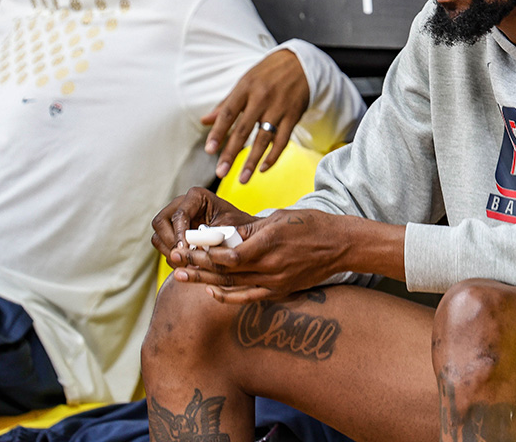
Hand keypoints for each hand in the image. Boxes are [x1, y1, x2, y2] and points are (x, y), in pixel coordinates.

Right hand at [151, 187, 256, 260]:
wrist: (242, 233)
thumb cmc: (239, 226)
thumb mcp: (231, 227)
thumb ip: (214, 235)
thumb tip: (196, 248)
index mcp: (197, 196)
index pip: (179, 215)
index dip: (180, 234)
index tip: (187, 250)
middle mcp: (181, 204)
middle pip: (160, 222)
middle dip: (170, 243)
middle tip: (183, 259)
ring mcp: (173, 218)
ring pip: (158, 236)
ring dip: (169, 252)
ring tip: (186, 264)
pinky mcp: (172, 233)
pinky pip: (162, 246)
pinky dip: (172, 257)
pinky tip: (187, 265)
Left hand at [169, 208, 352, 303]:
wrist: (341, 246)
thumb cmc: (311, 225)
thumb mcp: (279, 218)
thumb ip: (250, 230)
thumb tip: (223, 235)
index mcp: (269, 245)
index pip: (228, 255)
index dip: (204, 253)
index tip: (186, 246)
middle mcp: (270, 268)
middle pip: (225, 271)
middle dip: (197, 267)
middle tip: (175, 262)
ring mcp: (275, 282)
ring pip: (232, 286)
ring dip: (205, 282)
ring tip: (182, 278)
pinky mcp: (280, 291)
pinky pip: (248, 297)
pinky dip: (228, 296)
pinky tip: (212, 292)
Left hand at [201, 49, 309, 183]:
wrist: (301, 63)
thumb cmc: (267, 74)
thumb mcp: (245, 83)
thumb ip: (226, 104)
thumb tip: (205, 121)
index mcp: (245, 88)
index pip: (228, 113)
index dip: (218, 132)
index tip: (209, 150)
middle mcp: (261, 98)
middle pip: (243, 130)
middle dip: (231, 153)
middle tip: (220, 172)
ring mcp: (279, 108)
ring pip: (263, 139)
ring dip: (252, 161)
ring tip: (242, 179)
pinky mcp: (293, 116)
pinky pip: (282, 140)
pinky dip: (273, 156)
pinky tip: (263, 169)